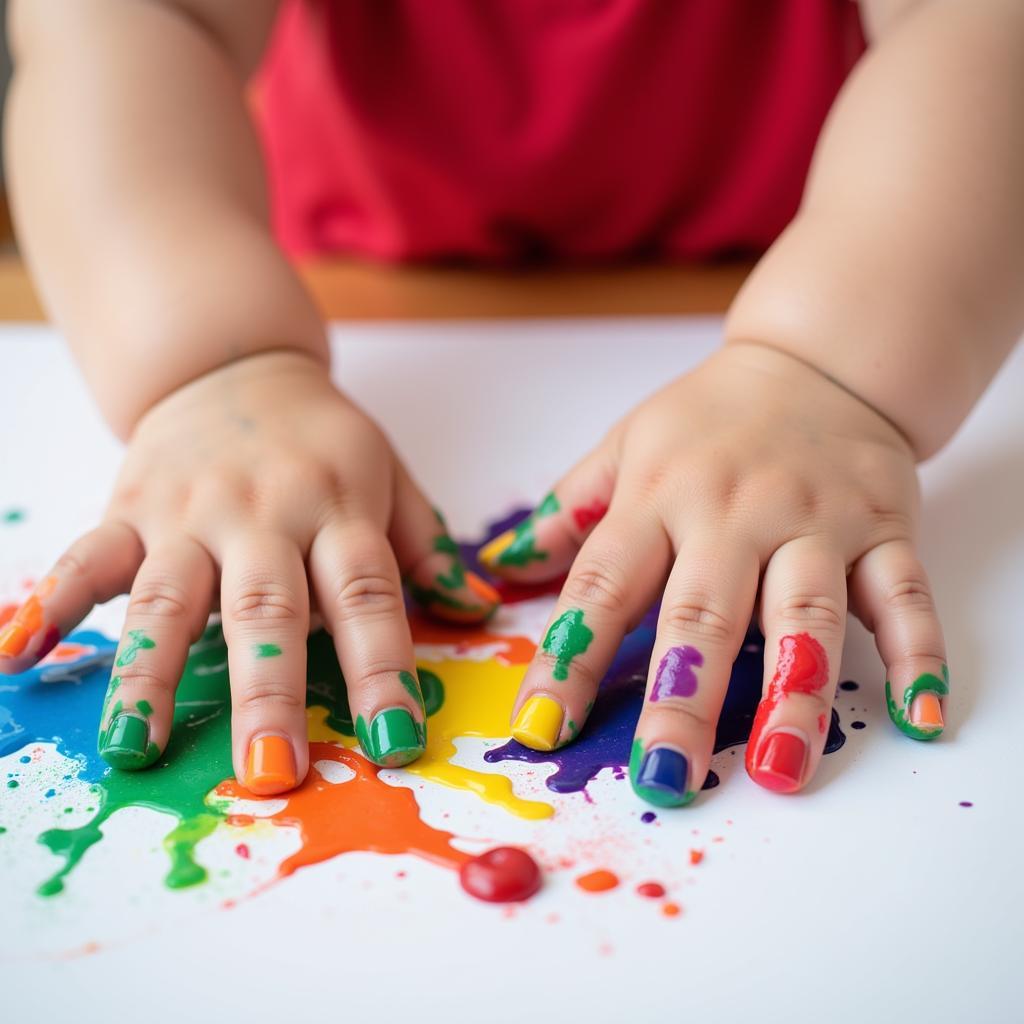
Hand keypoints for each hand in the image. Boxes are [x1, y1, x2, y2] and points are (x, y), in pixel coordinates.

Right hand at [0, 351, 497, 789]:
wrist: (235, 366)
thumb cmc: (324, 439)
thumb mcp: (390, 474)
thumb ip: (426, 544)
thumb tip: (479, 609)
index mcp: (340, 507)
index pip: (367, 596)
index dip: (382, 671)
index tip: (395, 744)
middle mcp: (264, 512)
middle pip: (268, 608)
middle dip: (269, 691)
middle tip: (273, 771)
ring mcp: (189, 512)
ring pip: (169, 597)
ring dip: (149, 674)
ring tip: (134, 748)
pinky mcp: (129, 509)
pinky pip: (85, 558)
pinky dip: (50, 604)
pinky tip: (16, 657)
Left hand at [480, 342, 946, 805]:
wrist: (817, 361)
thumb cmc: (709, 419)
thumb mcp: (624, 444)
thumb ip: (566, 511)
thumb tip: (499, 569)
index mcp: (657, 494)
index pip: (602, 587)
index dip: (569, 659)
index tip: (540, 728)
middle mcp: (732, 512)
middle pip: (702, 613)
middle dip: (682, 697)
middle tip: (662, 775)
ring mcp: (814, 519)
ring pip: (803, 611)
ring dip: (794, 693)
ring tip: (778, 768)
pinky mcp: (882, 528)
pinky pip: (903, 595)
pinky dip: (916, 654)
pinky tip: (914, 718)